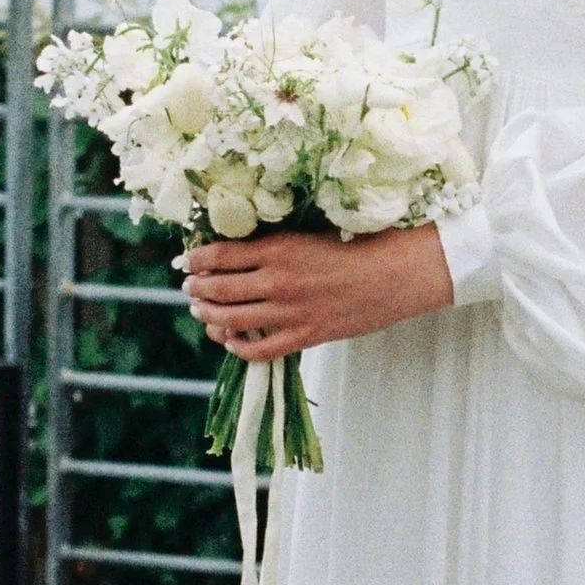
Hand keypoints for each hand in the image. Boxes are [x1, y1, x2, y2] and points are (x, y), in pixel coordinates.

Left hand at [182, 223, 453, 361]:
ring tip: (201, 311)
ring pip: (232, 320)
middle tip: (189, 287)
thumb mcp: (310, 234)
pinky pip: (259, 350)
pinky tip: (231, 341)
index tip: (187, 261)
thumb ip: (276, 244)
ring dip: (209, 316)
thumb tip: (240, 249)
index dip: (195, 260)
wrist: (397, 274)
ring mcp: (290, 312)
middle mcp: (277, 281)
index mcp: (278, 248)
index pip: (219, 256)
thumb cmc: (360, 246)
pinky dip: (238, 348)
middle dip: (197, 289)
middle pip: (218, 289)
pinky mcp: (305, 336)